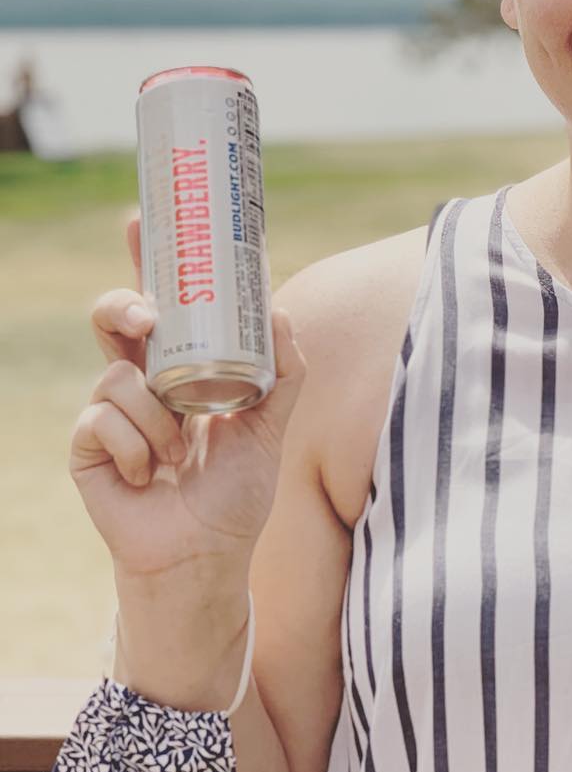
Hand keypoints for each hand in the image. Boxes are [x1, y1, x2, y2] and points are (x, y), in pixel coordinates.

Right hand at [71, 209, 306, 582]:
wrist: (207, 553)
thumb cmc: (237, 489)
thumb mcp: (272, 423)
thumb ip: (284, 370)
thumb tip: (279, 312)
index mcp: (180, 366)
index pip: (160, 301)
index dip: (146, 260)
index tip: (140, 218)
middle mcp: (140, 379)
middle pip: (113, 317)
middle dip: (123, 305)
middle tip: (147, 317)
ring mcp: (109, 411)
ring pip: (117, 374)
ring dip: (158, 416)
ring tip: (182, 453)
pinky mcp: (87, 447)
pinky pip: (101, 420)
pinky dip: (138, 448)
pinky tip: (152, 475)